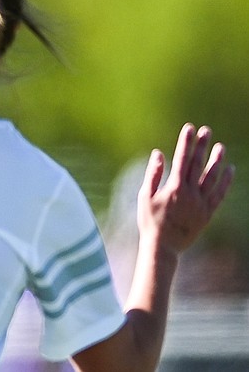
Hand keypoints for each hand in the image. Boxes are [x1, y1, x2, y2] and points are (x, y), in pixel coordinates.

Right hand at [138, 123, 233, 255]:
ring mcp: (201, 204)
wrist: (163, 246)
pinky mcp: (208, 213)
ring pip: (212, 178)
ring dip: (217, 161)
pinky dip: (226, 182)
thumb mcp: (145, 196)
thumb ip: (153, 174)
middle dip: (201, 146)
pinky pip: (220, 195)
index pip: (182, 159)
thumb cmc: (150, 221)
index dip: (186, 143)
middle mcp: (190, 194)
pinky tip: (230, 171)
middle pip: (198, 165)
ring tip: (220, 147)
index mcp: (174, 188)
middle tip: (206, 131)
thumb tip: (158, 153)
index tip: (189, 129)